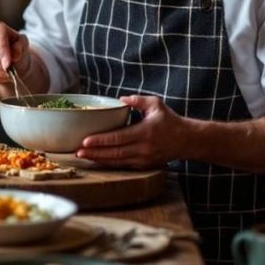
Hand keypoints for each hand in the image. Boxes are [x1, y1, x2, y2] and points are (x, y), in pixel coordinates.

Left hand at [76, 95, 190, 168]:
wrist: (188, 141)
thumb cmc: (170, 120)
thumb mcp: (156, 104)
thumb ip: (138, 100)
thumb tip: (120, 98)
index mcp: (144, 132)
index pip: (118, 138)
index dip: (100, 141)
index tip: (85, 141)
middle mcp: (143, 148)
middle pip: (114, 153)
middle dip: (94, 153)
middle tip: (77, 152)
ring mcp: (144, 159)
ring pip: (117, 162)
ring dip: (99, 160)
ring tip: (83, 157)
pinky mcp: (144, 166)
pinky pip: (123, 166)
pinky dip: (109, 164)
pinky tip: (98, 160)